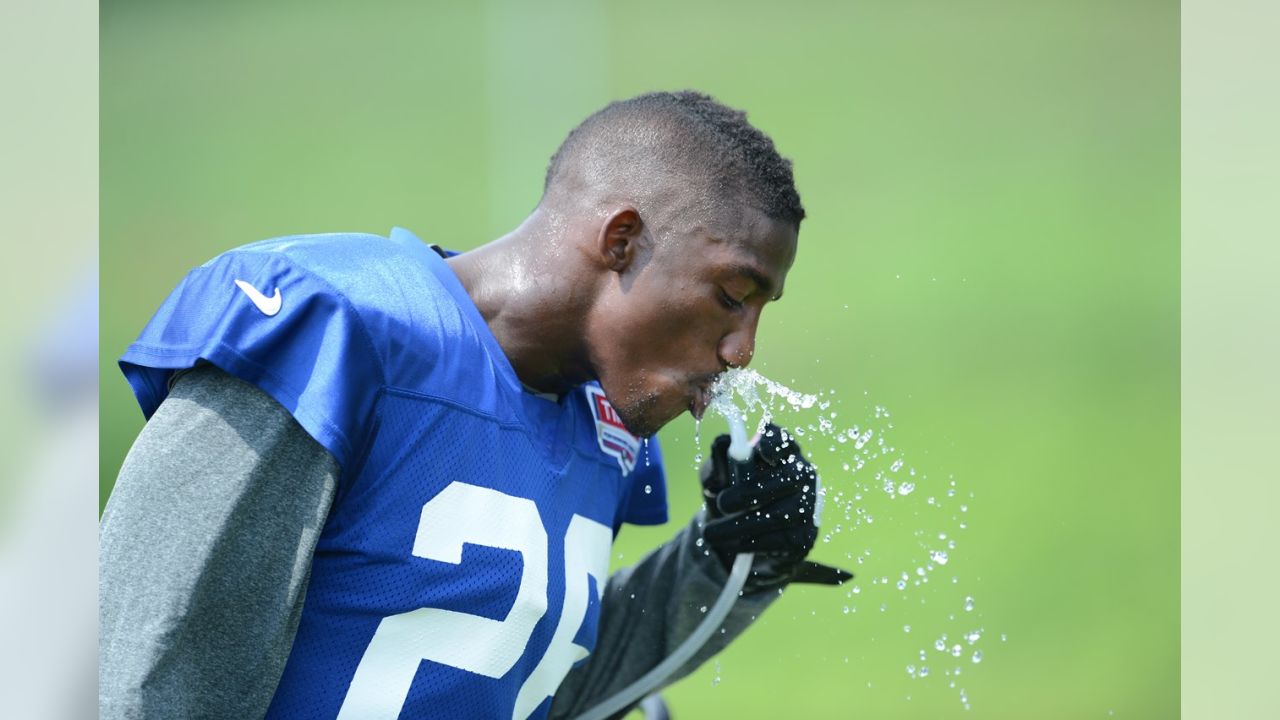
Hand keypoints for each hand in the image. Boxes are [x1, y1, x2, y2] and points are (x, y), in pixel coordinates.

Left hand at [700, 423, 852, 589]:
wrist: (738, 538)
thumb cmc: (730, 496)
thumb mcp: (717, 479)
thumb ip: (718, 463)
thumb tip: (721, 443)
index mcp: (780, 452)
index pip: (784, 440)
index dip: (776, 443)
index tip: (760, 449)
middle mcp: (802, 475)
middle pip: (788, 478)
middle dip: (750, 492)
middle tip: (722, 504)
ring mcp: (808, 506)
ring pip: (779, 515)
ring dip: (741, 525)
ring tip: (712, 533)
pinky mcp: (805, 536)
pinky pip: (781, 540)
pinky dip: (752, 542)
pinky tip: (733, 544)